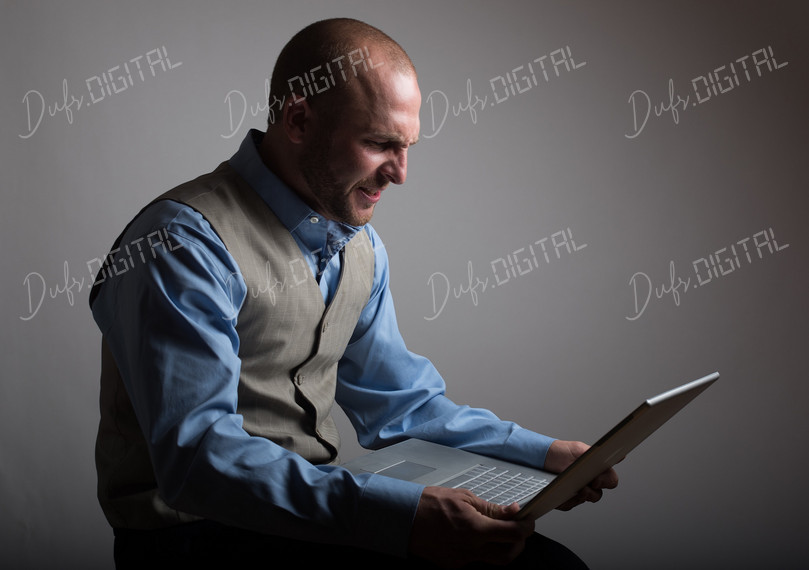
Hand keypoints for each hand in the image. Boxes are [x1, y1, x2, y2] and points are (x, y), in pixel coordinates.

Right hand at [408, 486, 534, 567]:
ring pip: (492, 559)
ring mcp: (461, 560)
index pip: (513, 534)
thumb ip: (491, 508)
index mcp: (475, 529)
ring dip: (500, 547)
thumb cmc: (431, 502)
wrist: (402, 517)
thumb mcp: (464, 497)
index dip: (526, 527)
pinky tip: (471, 534)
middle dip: (518, 543)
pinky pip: (474, 559)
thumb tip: (513, 511)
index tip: (528, 520)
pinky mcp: (452, 564)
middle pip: (508, 555)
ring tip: (496, 530)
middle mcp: (470, 549)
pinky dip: (480, 548)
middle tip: (517, 529)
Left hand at [544, 440, 619, 510]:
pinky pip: (568, 504)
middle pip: (597, 495)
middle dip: (590, 493)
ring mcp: (578, 492)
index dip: (606, 482)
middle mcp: (590, 484)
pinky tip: (557, 492)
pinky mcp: (566, 499)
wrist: (542, 457)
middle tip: (582, 487)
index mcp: (597, 471)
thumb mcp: (579, 450)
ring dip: (577, 496)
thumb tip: (621, 456)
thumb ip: (597, 454)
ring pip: (583, 501)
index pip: (610, 480)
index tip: (596, 479)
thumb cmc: (564, 452)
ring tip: (567, 488)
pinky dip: (563, 499)